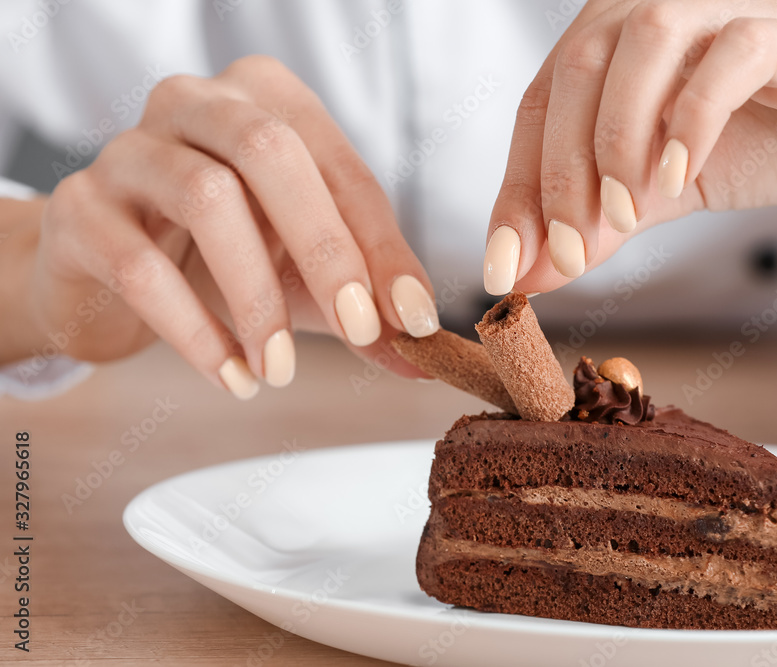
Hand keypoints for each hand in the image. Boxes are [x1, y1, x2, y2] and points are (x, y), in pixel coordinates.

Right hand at [14, 55, 438, 397]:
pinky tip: (234, 377)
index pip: (341, 167)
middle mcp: (196, 103)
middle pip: (270, 152)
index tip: (416, 318)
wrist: (109, 276)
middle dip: (327, 249)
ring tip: (281, 369)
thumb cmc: (224, 260)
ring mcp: (130, 150)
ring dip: (256, 298)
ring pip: (207, 199)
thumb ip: (365, 308)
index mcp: (266, 101)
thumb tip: (427, 356)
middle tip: (359, 330)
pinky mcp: (80, 209)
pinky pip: (142, 266)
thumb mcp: (304, 277)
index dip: (384, 245)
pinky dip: (197, 331)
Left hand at [483, 0, 776, 294]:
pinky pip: (728, 54)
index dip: (516, 189)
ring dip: (617, 141)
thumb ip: (600, 225)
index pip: (540, 107)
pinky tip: (682, 177)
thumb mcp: (666, 192)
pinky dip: (693, 117)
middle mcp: (657, 5)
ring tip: (631, 216)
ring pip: (638, 44)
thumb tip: (526, 278)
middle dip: (559, 176)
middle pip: (573, 73)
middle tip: (570, 257)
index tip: (505, 269)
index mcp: (618, 41)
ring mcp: (724, 4)